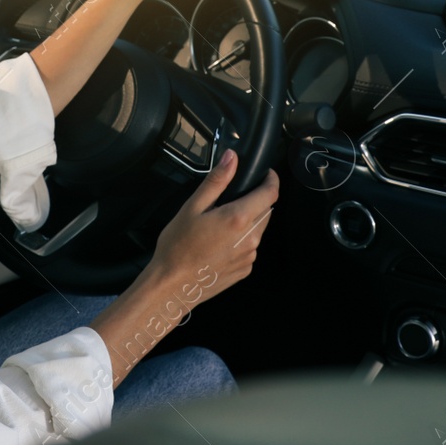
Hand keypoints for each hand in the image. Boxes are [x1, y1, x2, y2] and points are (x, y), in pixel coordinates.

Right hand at [147, 149, 279, 307]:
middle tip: (232, 200)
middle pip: (266, 211)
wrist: (172, 286)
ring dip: (249, 222)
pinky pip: (250, 248)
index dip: (272, 180)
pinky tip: (219, 243)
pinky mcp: (244, 270)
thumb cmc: (177, 246)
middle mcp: (250, 239)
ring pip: (258, 230)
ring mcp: (249, 256)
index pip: (270, 193)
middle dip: (257, 201)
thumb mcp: (192, 207)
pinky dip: (241, 241)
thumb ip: (216, 181)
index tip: (267, 174)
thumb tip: (232, 158)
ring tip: (220, 225)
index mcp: (238, 219)